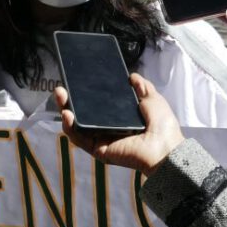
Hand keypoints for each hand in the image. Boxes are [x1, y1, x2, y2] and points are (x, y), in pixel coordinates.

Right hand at [54, 74, 184, 175]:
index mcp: (119, 118)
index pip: (97, 106)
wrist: (165, 146)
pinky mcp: (99, 150)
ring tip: (60, 96)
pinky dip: (71, 128)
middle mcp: (108, 129)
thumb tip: (132, 76)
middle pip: (82, 116)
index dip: (85, 95)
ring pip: (77, 127)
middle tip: (61, 89)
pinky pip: (80, 139)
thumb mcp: (152, 99)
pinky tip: (67, 115)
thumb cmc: (163, 126)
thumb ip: (142, 87)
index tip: (77, 82)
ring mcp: (102, 140)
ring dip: (65, 111)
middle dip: (69, 102)